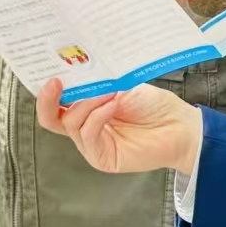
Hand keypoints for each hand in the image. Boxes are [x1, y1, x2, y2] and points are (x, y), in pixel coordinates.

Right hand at [36, 79, 202, 175]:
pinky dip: (96, 116)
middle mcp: (84, 126)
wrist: (178, 126)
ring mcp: (91, 143)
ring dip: (87, 103)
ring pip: (70, 123)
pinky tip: (111, 105)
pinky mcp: (102, 157)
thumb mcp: (119, 85)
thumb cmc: (153, 104)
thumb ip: (95, 82)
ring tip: (107, 91)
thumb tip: (72, 71)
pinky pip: (88, 134)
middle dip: (47, 99)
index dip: (47, 88)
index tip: (48, 69)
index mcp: (85, 108)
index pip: (56, 101)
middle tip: (55, 81)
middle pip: (50, 118)